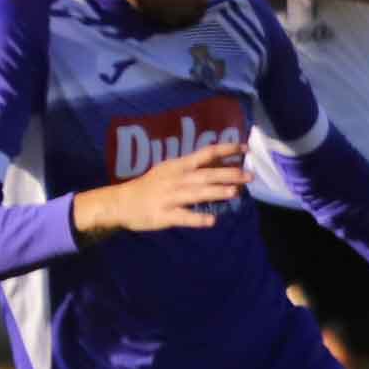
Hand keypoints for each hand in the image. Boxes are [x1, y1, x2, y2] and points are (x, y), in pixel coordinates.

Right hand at [75, 136, 247, 236]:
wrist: (119, 203)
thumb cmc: (150, 186)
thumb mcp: (169, 170)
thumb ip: (193, 167)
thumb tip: (221, 162)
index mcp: (177, 166)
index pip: (204, 154)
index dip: (225, 149)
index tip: (245, 148)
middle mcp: (174, 179)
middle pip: (204, 175)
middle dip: (227, 174)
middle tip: (249, 176)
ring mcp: (168, 197)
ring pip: (195, 194)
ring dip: (215, 192)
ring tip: (235, 192)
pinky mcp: (162, 215)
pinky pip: (182, 217)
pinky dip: (196, 218)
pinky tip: (211, 221)